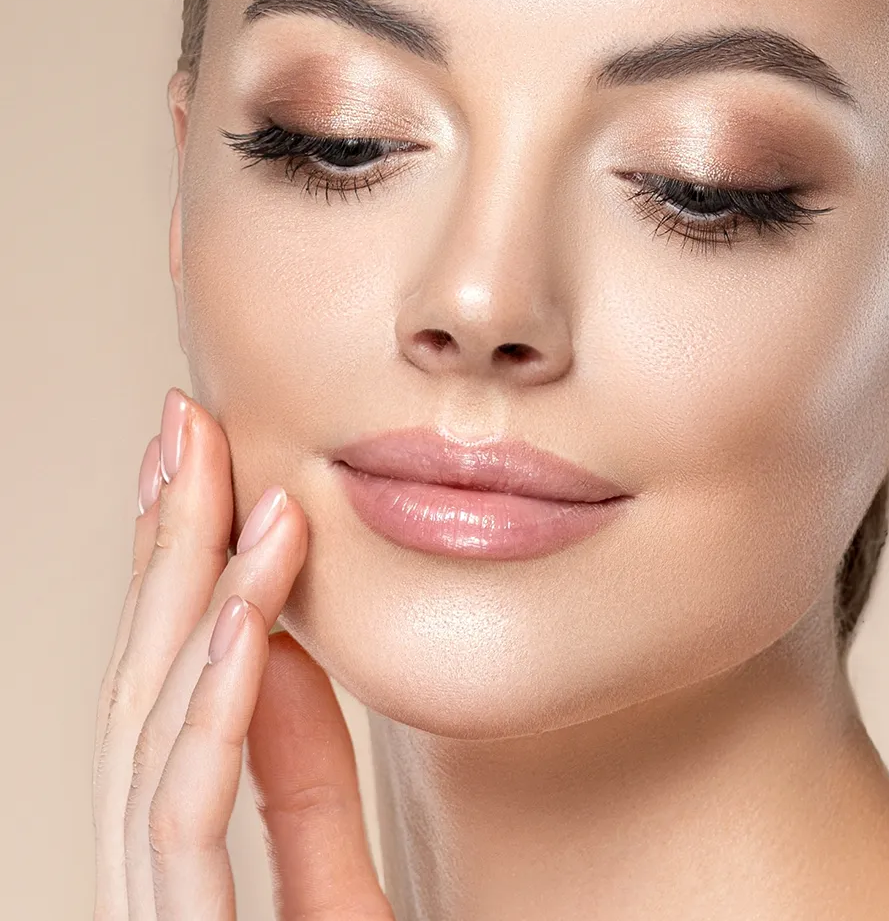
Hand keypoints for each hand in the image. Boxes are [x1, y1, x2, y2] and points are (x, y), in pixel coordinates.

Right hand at [92, 388, 393, 919]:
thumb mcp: (332, 886)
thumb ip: (302, 783)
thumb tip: (282, 646)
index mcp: (176, 854)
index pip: (167, 688)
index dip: (176, 570)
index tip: (198, 470)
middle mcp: (146, 872)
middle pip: (145, 680)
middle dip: (165, 543)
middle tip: (186, 426)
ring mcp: (150, 909)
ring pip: (153, 723)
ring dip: (193, 589)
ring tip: (223, 477)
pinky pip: (184, 808)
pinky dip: (213, 700)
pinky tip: (243, 611)